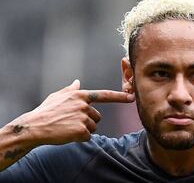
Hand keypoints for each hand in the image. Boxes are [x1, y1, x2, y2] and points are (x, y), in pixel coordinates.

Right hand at [8, 79, 134, 146]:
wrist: (35, 127)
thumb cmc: (46, 111)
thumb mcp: (58, 96)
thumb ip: (71, 90)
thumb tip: (77, 82)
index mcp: (80, 95)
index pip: (104, 95)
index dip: (119, 97)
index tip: (131, 97)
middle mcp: (84, 105)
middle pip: (97, 117)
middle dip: (88, 121)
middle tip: (71, 122)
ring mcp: (83, 118)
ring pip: (93, 127)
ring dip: (84, 130)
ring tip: (68, 127)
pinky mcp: (82, 130)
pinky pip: (88, 136)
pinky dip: (80, 138)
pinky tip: (68, 134)